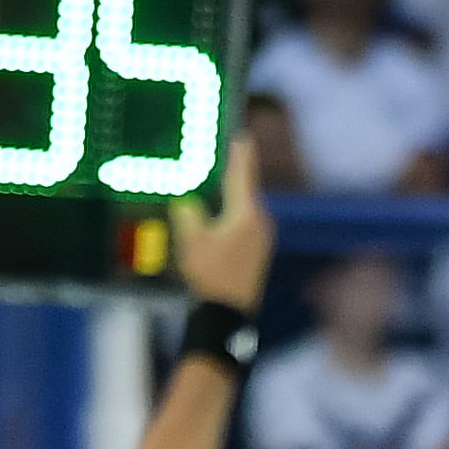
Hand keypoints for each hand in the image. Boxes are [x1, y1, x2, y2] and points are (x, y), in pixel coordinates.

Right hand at [172, 131, 277, 311]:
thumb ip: (188, 212)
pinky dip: (232, 213)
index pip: (243, 174)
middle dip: (233, 172)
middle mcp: (260, 223)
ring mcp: (262, 239)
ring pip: (244, 207)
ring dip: (231, 195)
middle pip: (244, 189)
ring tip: (218, 181)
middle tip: (223, 154)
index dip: (240, 152)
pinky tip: (221, 215)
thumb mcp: (191, 240)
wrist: (227, 314)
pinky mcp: (258, 252)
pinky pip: (245, 222)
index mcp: (246, 214)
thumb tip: (186, 199)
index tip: (241, 134)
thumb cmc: (209, 276)